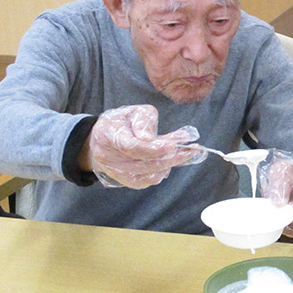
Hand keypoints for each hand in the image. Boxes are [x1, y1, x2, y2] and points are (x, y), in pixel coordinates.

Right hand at [86, 104, 202, 188]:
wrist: (100, 140)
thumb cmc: (120, 122)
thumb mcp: (132, 112)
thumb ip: (145, 121)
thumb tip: (151, 138)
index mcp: (109, 136)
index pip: (132, 147)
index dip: (153, 149)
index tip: (173, 146)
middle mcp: (110, 158)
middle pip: (144, 163)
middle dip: (172, 157)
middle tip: (192, 148)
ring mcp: (116, 172)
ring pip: (148, 174)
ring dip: (170, 163)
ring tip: (186, 151)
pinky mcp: (125, 180)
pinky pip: (146, 181)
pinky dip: (162, 172)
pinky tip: (171, 161)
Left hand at [258, 151, 292, 237]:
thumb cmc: (290, 171)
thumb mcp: (282, 169)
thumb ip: (279, 184)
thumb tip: (278, 204)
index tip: (280, 207)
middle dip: (288, 216)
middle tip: (276, 207)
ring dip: (286, 222)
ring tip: (280, 208)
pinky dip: (288, 227)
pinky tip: (283, 215)